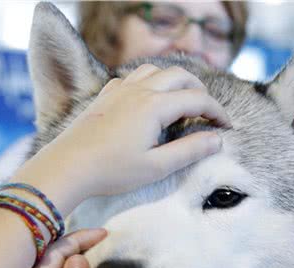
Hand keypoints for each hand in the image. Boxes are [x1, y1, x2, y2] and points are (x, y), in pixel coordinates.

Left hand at [12, 64, 228, 213]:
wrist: (67, 167)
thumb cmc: (111, 171)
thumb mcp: (156, 167)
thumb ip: (189, 151)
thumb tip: (216, 139)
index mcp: (154, 106)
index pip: (197, 99)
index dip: (217, 112)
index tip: (226, 127)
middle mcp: (138, 90)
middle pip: (179, 76)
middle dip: (199, 90)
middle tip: (208, 111)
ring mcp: (119, 90)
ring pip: (154, 70)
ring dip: (173, 81)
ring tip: (181, 101)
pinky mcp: (104, 96)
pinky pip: (131, 77)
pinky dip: (148, 82)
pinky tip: (146, 100)